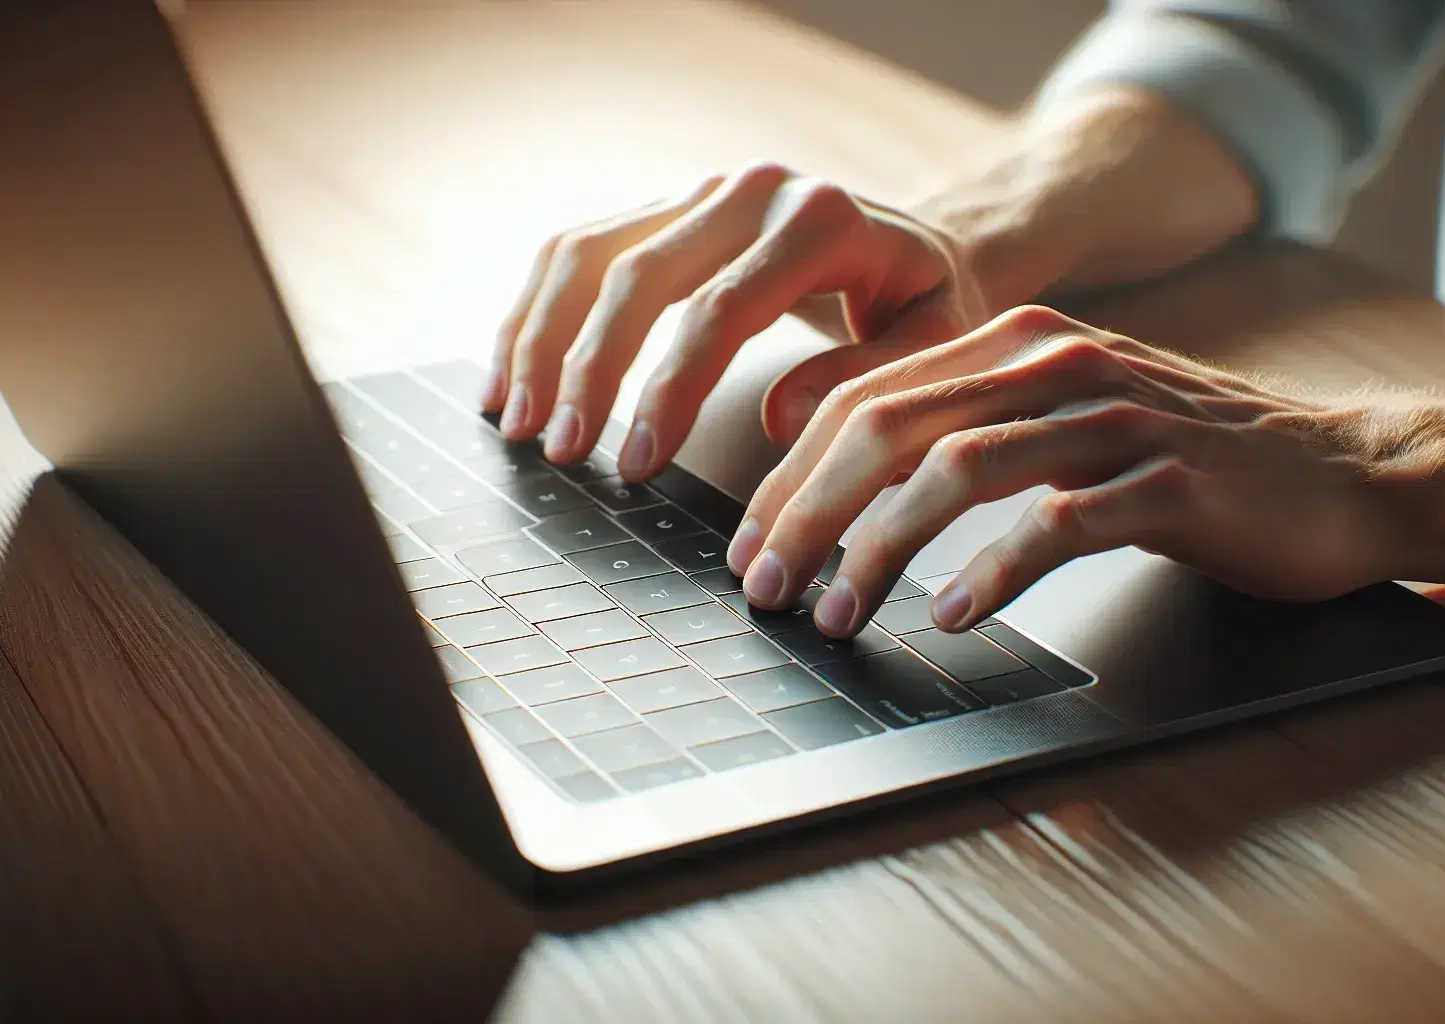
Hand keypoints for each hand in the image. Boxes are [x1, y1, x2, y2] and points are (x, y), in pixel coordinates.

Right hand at [483, 163, 990, 479]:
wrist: (929, 242)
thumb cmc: (930, 308)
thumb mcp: (934, 346)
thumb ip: (864, 381)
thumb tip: (777, 421)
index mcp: (820, 222)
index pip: (719, 310)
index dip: (668, 391)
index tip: (636, 466)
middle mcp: (751, 191)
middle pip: (637, 276)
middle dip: (588, 372)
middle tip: (563, 454)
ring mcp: (702, 191)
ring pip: (589, 254)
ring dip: (540, 340)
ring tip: (516, 423)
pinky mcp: (669, 206)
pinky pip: (580, 249)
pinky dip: (534, 311)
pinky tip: (511, 376)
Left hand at [726, 306, 1410, 635]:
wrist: (1345, 472)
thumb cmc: (1188, 459)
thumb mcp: (1064, 419)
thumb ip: (968, 425)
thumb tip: (843, 478)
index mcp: (1015, 341)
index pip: (868, 396)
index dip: (794, 473)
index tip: (753, 546)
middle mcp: (1055, 362)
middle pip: (892, 427)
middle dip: (810, 513)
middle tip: (768, 589)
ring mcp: (1114, 416)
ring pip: (959, 470)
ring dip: (880, 549)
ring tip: (839, 615)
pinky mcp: (1171, 479)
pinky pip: (1059, 521)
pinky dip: (993, 571)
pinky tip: (953, 616)